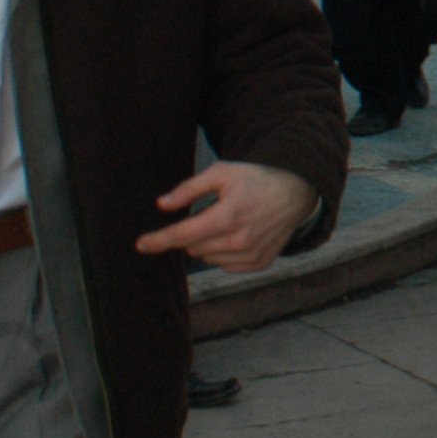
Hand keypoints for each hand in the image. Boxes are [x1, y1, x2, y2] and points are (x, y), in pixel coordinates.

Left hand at [136, 162, 318, 274]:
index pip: (183, 235)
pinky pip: (224, 265)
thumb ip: (190, 188)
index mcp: (228, 216)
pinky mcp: (258, 263)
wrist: (295, 191)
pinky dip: (223, 252)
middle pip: (193, 247)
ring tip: (227, 222)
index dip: (158, 240)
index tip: (141, 244)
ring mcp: (251, 254)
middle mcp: (240, 240)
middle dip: (191, 233)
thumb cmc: (255, 179)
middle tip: (208, 214)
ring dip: (207, 243)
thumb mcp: (222, 173)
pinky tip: (238, 234)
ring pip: (207, 258)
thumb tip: (162, 205)